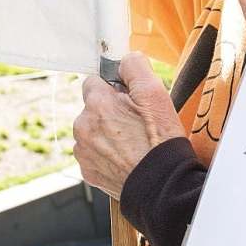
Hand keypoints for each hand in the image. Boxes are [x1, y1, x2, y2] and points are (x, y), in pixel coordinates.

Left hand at [74, 52, 184, 196]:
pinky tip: (125, 159)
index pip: (94, 81)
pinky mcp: (87, 171)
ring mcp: (83, 150)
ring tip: (132, 145)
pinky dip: (106, 154)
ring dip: (106, 134)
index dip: (114, 89)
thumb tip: (123, 59)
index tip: (129, 100)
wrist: (162, 186)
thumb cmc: (160, 141)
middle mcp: (83, 125)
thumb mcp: (155, 95)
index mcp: (97, 103)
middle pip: (92, 108)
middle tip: (136, 124)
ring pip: (92, 131)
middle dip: (109, 112)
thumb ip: (135, 67)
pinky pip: (93, 154)